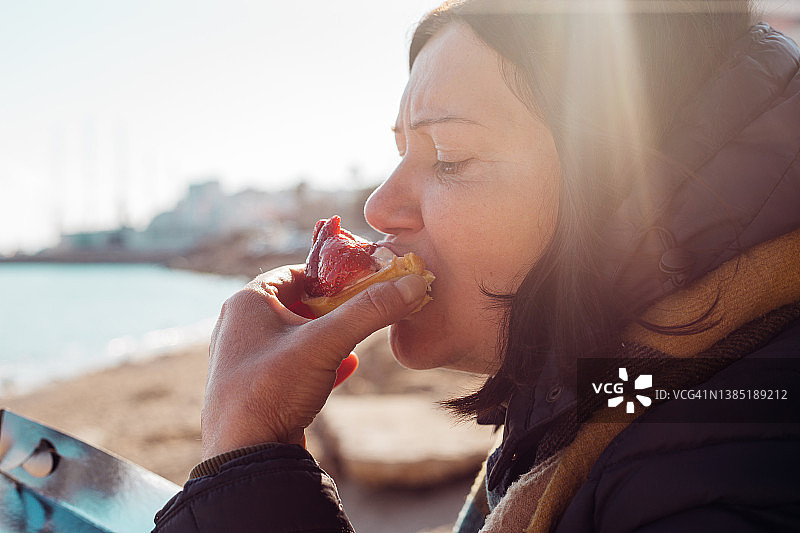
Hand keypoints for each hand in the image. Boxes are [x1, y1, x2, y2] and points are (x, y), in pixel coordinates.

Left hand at [200, 265, 429, 458]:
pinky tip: (344, 370)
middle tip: (367, 310)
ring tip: (357, 342)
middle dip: (335, 309)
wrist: (245, 457)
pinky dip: (319, 363)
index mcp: (247, 302)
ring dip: (329, 337)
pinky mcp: (256, 388)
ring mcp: (247, 359)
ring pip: (298, 336)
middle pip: (298, 303)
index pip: (296, 272)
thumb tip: (413, 283)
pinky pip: (293, 365)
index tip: (365, 280)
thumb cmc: (272, 389)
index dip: (332, 274)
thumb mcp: (327, 342)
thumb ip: (370, 310)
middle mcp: (241, 327)